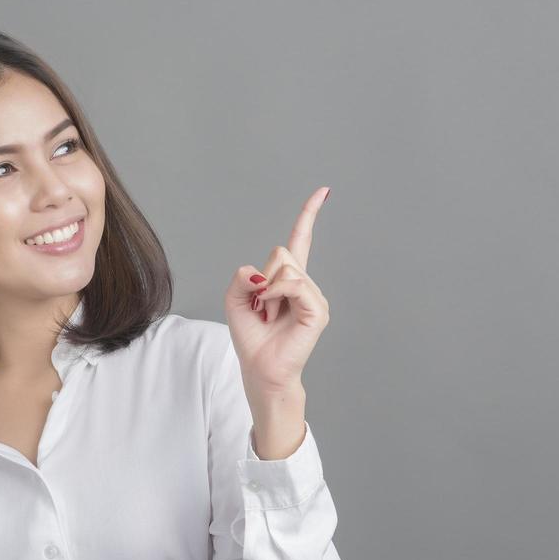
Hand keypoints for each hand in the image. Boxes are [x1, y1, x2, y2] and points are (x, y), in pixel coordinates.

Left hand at [224, 186, 332, 396]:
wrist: (260, 369)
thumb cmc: (251, 337)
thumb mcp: (234, 299)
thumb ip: (242, 277)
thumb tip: (261, 272)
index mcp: (288, 279)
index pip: (300, 239)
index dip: (309, 214)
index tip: (324, 191)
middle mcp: (305, 283)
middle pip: (281, 252)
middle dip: (261, 277)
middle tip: (261, 308)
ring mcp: (314, 296)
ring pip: (285, 266)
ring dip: (266, 292)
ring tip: (268, 316)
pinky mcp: (318, 309)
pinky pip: (294, 283)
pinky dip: (276, 294)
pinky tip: (273, 313)